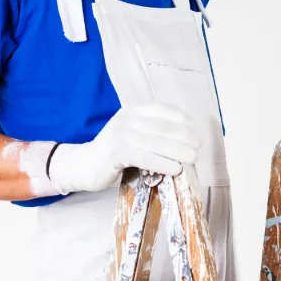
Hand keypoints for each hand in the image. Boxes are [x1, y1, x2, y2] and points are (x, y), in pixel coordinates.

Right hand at [46, 103, 199, 194]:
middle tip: (197, 150)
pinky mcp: (116, 151)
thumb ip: (153, 134)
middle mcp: (128, 118)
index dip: (184, 121)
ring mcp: (121, 134)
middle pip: (164, 126)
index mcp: (134, 111)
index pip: (165, 110)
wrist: (84, 165)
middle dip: (185, 138)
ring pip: (157, 142)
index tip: (196, 134)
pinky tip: (175, 169)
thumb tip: (185, 144)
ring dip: (179, 151)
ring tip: (192, 159)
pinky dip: (164, 163)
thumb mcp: (134, 136)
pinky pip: (146, 156)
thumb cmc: (114, 154)